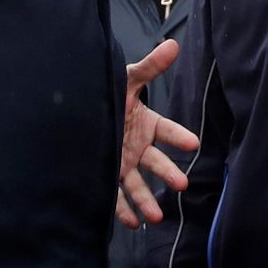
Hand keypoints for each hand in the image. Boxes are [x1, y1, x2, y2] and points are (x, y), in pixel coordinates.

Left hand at [115, 39, 200, 228]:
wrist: (74, 112)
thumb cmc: (105, 93)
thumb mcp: (127, 80)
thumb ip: (150, 67)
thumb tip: (174, 45)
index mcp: (146, 123)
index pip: (167, 130)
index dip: (179, 136)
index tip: (193, 143)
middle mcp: (137, 147)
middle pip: (156, 162)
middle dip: (168, 173)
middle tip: (181, 184)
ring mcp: (122, 163)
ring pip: (138, 184)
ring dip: (148, 200)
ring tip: (156, 216)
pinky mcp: (107, 176)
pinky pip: (116, 196)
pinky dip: (124, 210)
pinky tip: (132, 223)